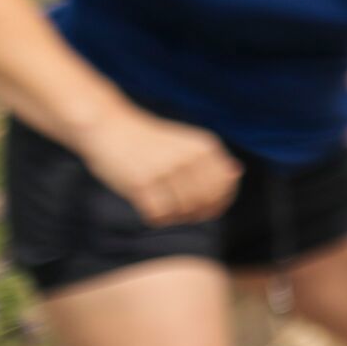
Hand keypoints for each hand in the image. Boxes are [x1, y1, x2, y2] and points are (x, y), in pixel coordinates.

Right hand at [86, 112, 239, 225]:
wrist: (109, 127)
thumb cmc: (149, 140)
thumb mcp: (186, 142)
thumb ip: (211, 159)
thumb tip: (237, 173)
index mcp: (204, 147)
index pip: (226, 187)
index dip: (219, 204)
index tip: (208, 211)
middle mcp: (189, 158)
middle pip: (206, 202)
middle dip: (197, 214)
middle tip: (182, 214)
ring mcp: (165, 170)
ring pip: (183, 211)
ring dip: (176, 217)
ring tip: (165, 210)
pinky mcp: (141, 183)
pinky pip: (159, 215)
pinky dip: (157, 219)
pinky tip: (151, 211)